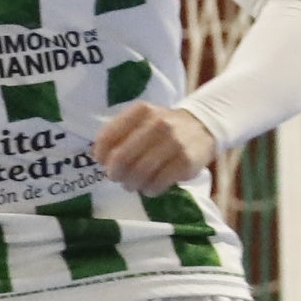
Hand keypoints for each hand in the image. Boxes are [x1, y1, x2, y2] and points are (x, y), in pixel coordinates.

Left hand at [90, 102, 213, 193]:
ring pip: (139, 173)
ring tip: (134, 184)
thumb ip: (119, 133)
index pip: (108, 136)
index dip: (101, 155)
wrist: (202, 127)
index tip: (104, 163)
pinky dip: (149, 190)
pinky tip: (150, 187)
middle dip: (115, 174)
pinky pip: (158, 183)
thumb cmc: (163, 128)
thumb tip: (98, 156)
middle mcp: (158, 123)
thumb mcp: (142, 120)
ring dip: (132, 184)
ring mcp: (174, 143)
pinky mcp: (185, 162)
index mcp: (141, 111)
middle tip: (118, 178)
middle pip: (122, 158)